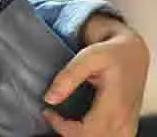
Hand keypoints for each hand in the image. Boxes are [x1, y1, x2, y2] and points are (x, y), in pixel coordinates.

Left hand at [43, 15, 149, 136]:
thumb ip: (68, 77)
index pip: (86, 132)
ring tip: (66, 120)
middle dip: (68, 132)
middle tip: (54, 115)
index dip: (63, 128)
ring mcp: (128, 126)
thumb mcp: (88, 57)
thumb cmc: (111, 53)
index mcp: (115, 105)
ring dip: (80, 135)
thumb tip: (50, 98)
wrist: (133, 54)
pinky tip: (81, 124)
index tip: (48, 112)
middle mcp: (124, 120)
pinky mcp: (128, 127)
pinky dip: (92, 135)